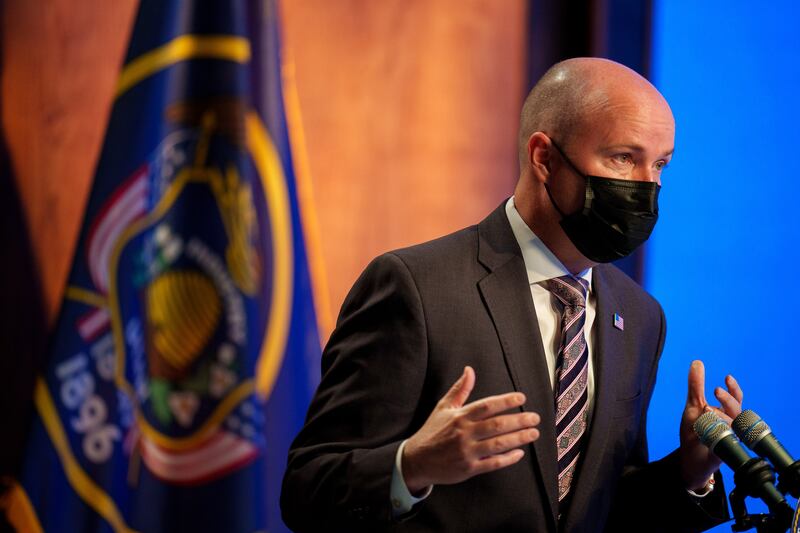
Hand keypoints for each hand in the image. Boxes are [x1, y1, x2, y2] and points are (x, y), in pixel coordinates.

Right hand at [402, 366, 540, 494]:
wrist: (416, 459)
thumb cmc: (432, 431)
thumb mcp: (443, 407)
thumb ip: (460, 389)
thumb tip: (469, 369)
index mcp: (460, 416)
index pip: (487, 406)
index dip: (505, 401)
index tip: (521, 398)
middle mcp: (465, 433)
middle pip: (497, 425)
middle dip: (519, 420)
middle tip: (535, 418)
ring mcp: (467, 451)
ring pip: (498, 444)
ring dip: (518, 438)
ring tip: (533, 433)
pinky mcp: (469, 468)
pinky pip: (492, 463)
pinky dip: (507, 458)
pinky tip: (519, 453)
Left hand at [678, 360, 743, 489]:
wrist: (691, 461)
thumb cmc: (694, 432)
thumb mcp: (692, 406)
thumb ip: (695, 387)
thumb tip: (697, 362)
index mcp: (724, 413)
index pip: (735, 398)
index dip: (733, 388)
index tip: (727, 377)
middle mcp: (730, 424)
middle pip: (736, 409)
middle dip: (727, 399)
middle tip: (716, 391)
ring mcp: (729, 438)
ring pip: (733, 423)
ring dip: (719, 416)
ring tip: (705, 413)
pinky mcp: (724, 451)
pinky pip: (727, 441)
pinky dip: (719, 434)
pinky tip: (709, 432)